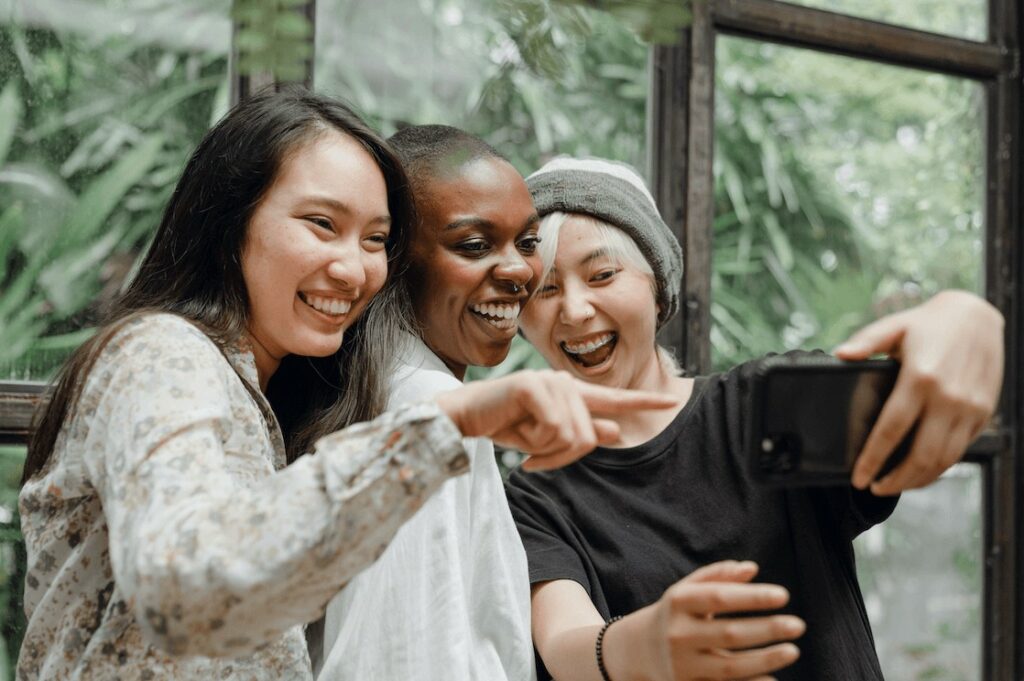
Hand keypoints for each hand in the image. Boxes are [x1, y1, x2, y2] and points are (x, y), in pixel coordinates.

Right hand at [434, 369, 677, 470]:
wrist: (465, 417)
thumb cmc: (504, 425)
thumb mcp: (545, 437)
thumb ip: (581, 432)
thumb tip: (616, 432)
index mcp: (571, 393)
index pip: (614, 398)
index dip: (644, 400)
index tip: (672, 400)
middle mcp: (565, 383)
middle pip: (588, 437)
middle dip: (562, 458)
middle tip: (535, 460)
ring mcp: (549, 382)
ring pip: (572, 436)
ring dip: (546, 452)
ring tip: (524, 444)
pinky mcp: (533, 386)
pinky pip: (553, 429)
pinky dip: (534, 443)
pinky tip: (516, 437)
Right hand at [611, 561, 802, 680]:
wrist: (634, 651)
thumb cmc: (672, 614)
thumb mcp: (686, 590)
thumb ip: (717, 575)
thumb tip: (751, 568)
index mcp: (679, 602)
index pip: (720, 597)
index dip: (753, 597)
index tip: (783, 596)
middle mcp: (679, 633)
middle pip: (730, 633)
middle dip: (767, 629)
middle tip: (798, 625)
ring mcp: (683, 664)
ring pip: (731, 665)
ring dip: (765, 659)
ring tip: (793, 650)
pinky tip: (773, 680)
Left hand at [836, 290, 1003, 494]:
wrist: (978, 317)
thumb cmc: (930, 323)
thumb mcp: (895, 326)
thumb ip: (866, 342)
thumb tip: (840, 354)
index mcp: (920, 378)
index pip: (891, 430)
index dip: (873, 459)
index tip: (858, 477)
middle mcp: (948, 398)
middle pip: (920, 456)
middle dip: (895, 480)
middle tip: (874, 487)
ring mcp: (969, 409)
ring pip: (944, 460)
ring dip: (917, 480)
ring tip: (893, 484)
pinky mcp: (983, 414)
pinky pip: (960, 451)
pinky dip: (939, 468)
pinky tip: (920, 471)